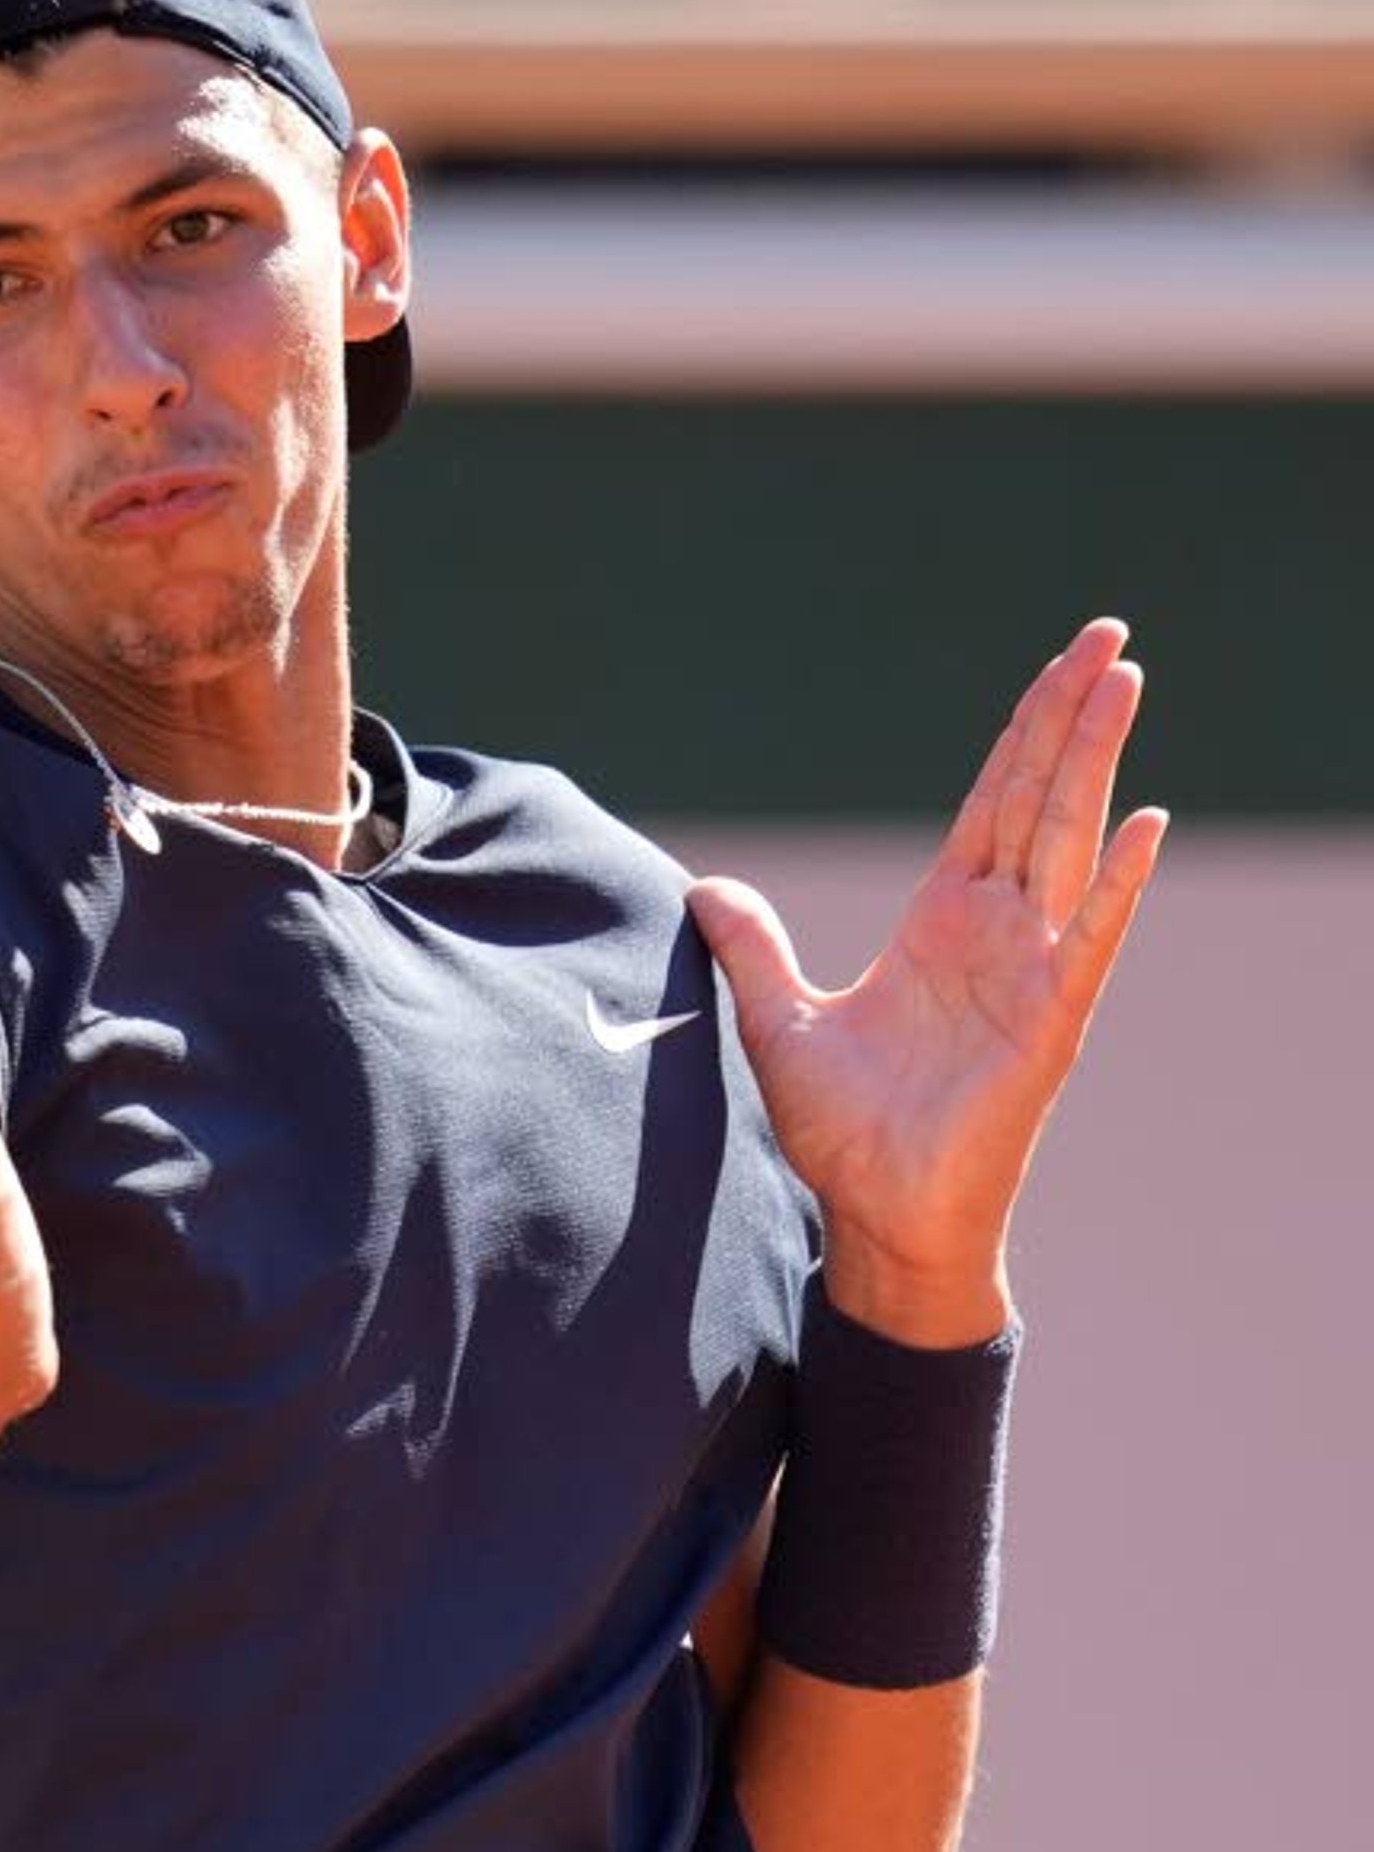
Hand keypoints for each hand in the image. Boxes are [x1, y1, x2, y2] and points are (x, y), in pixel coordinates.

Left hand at [686, 620, 1165, 1344]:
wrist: (877, 1216)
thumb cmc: (845, 1131)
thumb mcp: (777, 1020)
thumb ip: (752, 947)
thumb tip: (705, 888)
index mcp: (944, 923)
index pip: (991, 803)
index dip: (1022, 734)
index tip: (1060, 668)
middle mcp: (998, 933)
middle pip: (1039, 798)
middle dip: (1069, 717)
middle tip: (1108, 635)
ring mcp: (1032, 971)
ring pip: (1071, 843)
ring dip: (1097, 764)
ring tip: (1126, 683)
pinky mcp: (1050, 1023)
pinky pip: (1091, 940)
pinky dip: (1119, 884)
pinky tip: (1145, 823)